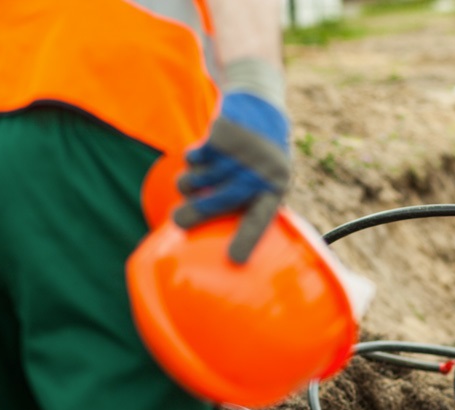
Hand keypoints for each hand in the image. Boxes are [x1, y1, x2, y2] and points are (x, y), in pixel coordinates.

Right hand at [173, 91, 289, 263]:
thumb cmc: (262, 156)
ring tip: (196, 180)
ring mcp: (238, 152)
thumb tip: (223, 242)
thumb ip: (253, 203)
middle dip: (197, 213)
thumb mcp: (269, 178)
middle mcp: (258, 171)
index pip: (260, 219)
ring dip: (189, 183)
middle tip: (178, 222)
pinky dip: (192, 160)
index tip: (233, 260)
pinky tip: (206, 153)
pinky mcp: (219, 135)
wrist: (259, 104)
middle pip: (221, 199)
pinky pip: (193, 158)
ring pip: (199, 178)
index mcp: (275, 188)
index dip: (247, 240)